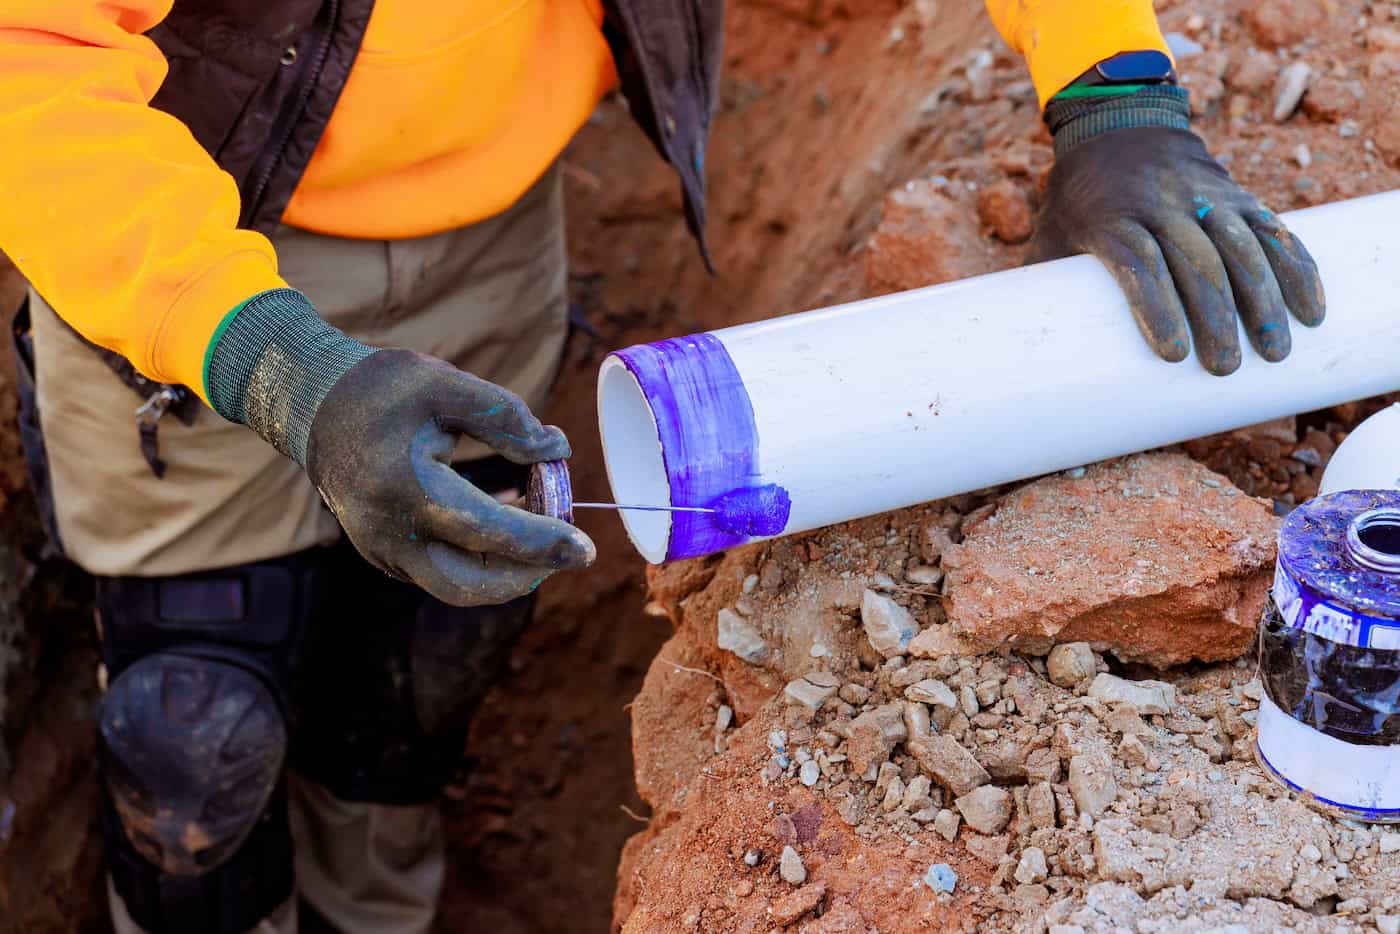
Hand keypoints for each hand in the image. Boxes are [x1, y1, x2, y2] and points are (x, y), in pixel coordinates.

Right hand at [304, 349, 594, 605]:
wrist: (315, 406)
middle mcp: (389, 531)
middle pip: (470, 584)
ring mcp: (381, 550)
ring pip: (455, 587)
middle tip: (569, 551)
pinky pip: (440, 571)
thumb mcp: (444, 383)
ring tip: (542, 528)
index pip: (487, 531)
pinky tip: (507, 523)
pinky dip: (480, 558)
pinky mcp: (382, 555)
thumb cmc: (383, 390)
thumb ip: (505, 416)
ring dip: (506, 570)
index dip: (541, 544)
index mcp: (406, 486)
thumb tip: (557, 451)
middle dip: (527, 575)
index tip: (585, 548)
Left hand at [1031, 116, 1324, 374]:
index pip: (1138, 262)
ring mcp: (1204, 196)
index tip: (1173, 353)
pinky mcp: (1235, 194)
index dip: (1156, 307)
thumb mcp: (1049, 234)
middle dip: (1217, 317)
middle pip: (1195, 262)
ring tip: (1275, 350)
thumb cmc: (1075, 202)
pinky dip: (1296, 266)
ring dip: (1264, 299)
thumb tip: (1025, 356)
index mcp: (1110, 217)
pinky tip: (1310, 307)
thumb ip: (1042, 287)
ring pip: (1240, 246)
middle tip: (1226, 368)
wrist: (1116, 125)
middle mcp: (1160, 204)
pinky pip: (1272, 229)